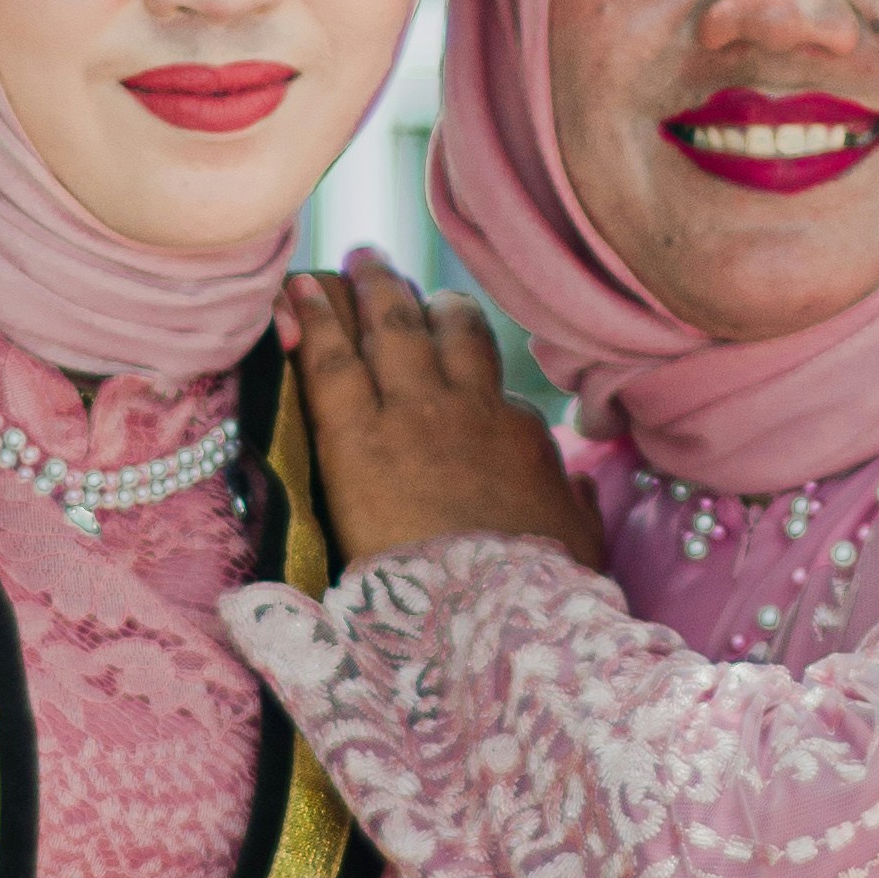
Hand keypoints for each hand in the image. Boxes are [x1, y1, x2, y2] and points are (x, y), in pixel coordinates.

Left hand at [278, 254, 603, 577]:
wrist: (492, 616)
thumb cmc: (538, 593)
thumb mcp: (579, 544)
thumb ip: (575, 506)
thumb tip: (579, 487)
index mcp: (517, 436)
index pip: (491, 387)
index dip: (467, 363)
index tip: (451, 350)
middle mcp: (468, 408)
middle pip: (446, 330)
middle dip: (418, 297)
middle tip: (388, 272)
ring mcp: (413, 414)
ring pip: (392, 328)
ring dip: (371, 288)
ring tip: (354, 261)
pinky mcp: (357, 437)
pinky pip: (331, 362)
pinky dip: (315, 320)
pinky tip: (299, 292)